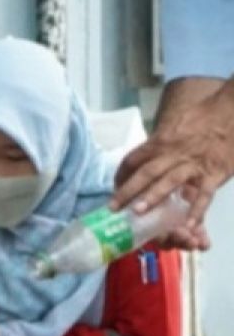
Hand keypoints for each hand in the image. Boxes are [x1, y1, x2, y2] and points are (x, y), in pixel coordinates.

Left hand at [113, 80, 233, 247]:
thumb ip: (158, 144)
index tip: (114, 188)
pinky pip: (204, 194)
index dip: (121, 175)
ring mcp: (194, 164)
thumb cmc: (201, 118)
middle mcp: (174, 154)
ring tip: (138, 212)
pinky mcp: (214, 173)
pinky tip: (188, 225)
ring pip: (170, 181)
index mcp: (161, 142)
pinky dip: (196, 210)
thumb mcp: (174, 127)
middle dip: (128, 191)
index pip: (133, 159)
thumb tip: (142, 159)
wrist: (231, 111)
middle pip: (146, 172)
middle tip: (113, 208)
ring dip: (153, 197)